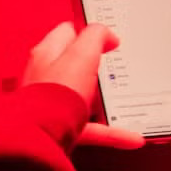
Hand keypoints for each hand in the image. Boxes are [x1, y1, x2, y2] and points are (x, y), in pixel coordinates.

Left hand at [20, 22, 145, 149]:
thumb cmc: (55, 93)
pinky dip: (111, 132)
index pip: (67, 32)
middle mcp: (44, 77)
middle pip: (73, 65)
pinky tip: (131, 137)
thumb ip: (95, 37)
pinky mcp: (58, 127)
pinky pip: (90, 128)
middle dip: (93, 65)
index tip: (108, 38)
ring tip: (124, 100)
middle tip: (115, 65)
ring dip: (104, 101)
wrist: (39, 136)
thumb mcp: (81, 55)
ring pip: (82, 98)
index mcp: (47, 53)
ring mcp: (50, 102)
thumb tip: (106, 33)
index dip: (88, 32)